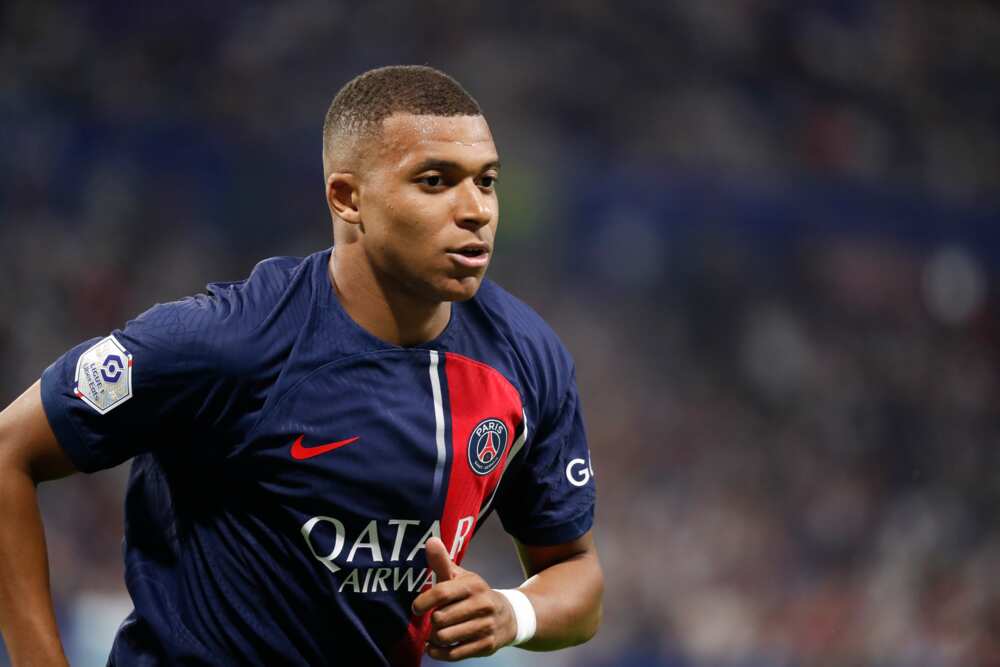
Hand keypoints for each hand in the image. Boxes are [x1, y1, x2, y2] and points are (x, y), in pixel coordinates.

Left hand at [411, 537, 517, 660]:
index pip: (442, 593)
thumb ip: (443, 562)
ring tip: (436, 633)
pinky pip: (453, 654)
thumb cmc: (476, 594)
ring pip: (445, 637)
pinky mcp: (486, 646)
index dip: (423, 602)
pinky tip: (435, 647)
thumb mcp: (462, 577)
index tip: (416, 608)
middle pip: (440, 618)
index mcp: (473, 585)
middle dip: (431, 622)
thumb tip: (430, 540)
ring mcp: (485, 626)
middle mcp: (482, 605)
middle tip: (433, 620)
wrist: (509, 616)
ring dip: (434, 638)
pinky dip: (438, 653)